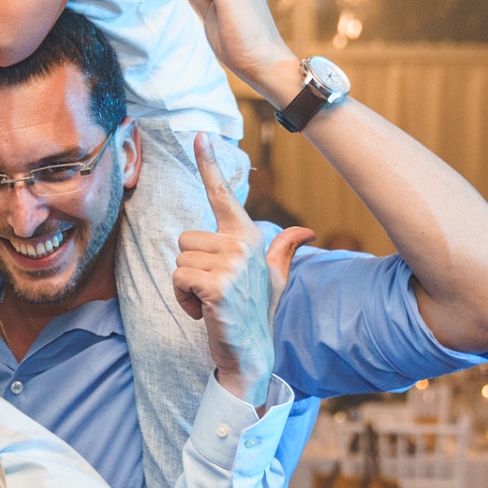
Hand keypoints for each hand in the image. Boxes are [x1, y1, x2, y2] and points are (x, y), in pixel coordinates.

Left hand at [173, 135, 314, 404]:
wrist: (251, 351)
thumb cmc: (257, 312)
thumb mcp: (274, 277)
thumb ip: (284, 249)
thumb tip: (308, 233)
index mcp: (250, 237)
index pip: (223, 195)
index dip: (208, 163)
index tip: (198, 135)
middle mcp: (242, 245)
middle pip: (185, 239)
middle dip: (190, 266)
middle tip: (211, 289)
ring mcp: (231, 264)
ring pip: (179, 260)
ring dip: (186, 286)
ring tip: (210, 302)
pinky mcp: (216, 285)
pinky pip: (179, 279)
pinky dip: (183, 299)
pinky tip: (203, 312)